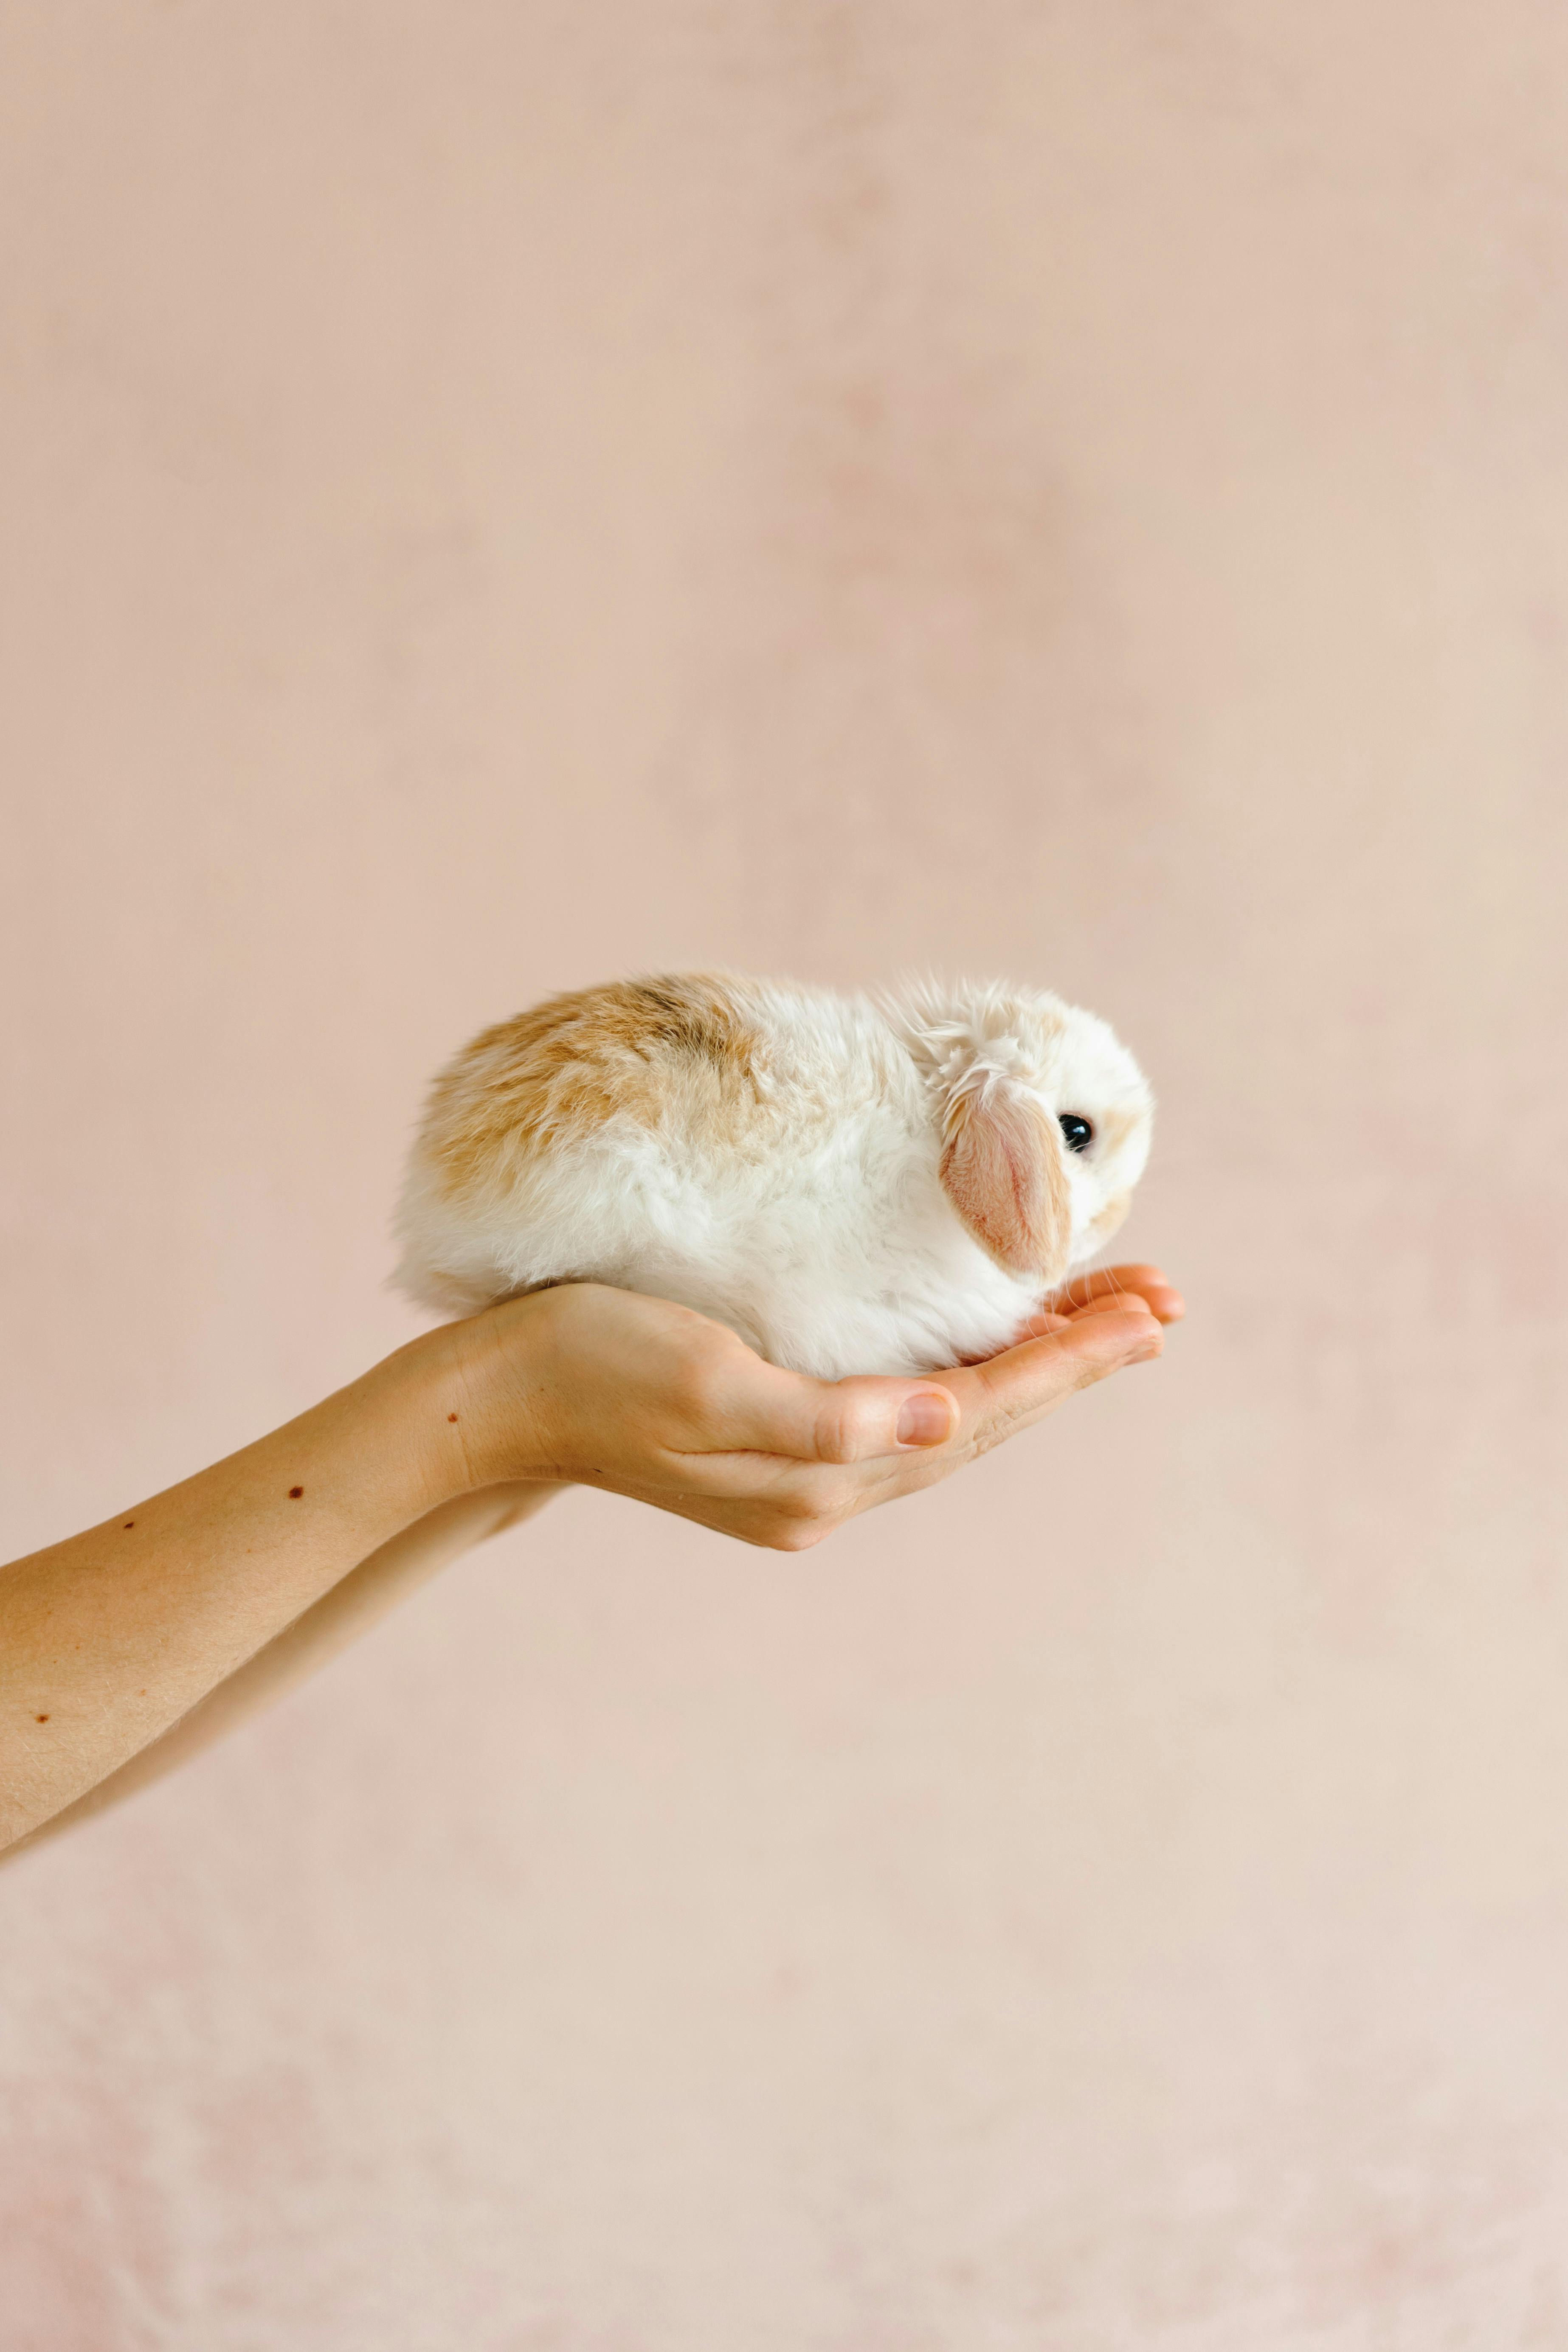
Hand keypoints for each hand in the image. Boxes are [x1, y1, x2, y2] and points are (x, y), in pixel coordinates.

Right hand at [450, 1266, 1182, 1551]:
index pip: (979, 1411)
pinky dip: (969, 1371)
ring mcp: (807, 1472)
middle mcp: (829, 1486)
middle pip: (983, 1418)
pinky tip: (990, 1347)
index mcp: (821, 1473)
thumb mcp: (704, 1380)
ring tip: (1106, 1320)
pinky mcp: (784, 1441)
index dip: (1066, 1361)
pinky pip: (909, 1409)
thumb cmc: (590, 1362)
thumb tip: (940, 1424)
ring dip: (1033, 1367)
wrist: (497, 1397)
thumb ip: (824, 1415)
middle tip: (1161, 1307)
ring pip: (954, 1416)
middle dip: (1075, 1362)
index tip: (1149, 1319)